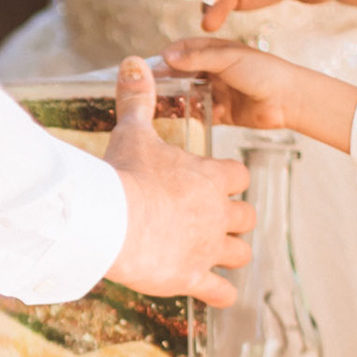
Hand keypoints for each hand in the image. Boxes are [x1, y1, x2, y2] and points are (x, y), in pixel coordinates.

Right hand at [103, 57, 254, 306]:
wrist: (110, 221)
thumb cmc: (124, 175)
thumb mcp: (133, 132)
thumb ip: (138, 100)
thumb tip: (134, 63)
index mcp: (208, 178)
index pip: (239, 176)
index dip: (231, 180)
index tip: (219, 183)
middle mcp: (216, 214)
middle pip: (246, 216)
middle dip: (236, 218)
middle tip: (217, 220)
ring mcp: (207, 248)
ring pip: (241, 253)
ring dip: (232, 253)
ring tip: (216, 254)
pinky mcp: (192, 277)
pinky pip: (221, 292)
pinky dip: (221, 294)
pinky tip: (214, 292)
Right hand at [164, 39, 356, 154]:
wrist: (289, 100)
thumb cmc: (263, 72)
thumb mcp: (228, 59)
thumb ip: (198, 59)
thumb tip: (166, 56)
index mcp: (215, 51)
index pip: (182, 50)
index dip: (163, 58)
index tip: (145, 68)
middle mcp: (213, 70)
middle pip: (181, 74)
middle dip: (164, 82)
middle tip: (145, 92)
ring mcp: (217, 92)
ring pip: (187, 95)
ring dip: (175, 101)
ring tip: (156, 108)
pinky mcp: (221, 113)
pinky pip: (199, 115)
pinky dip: (190, 117)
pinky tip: (179, 121)